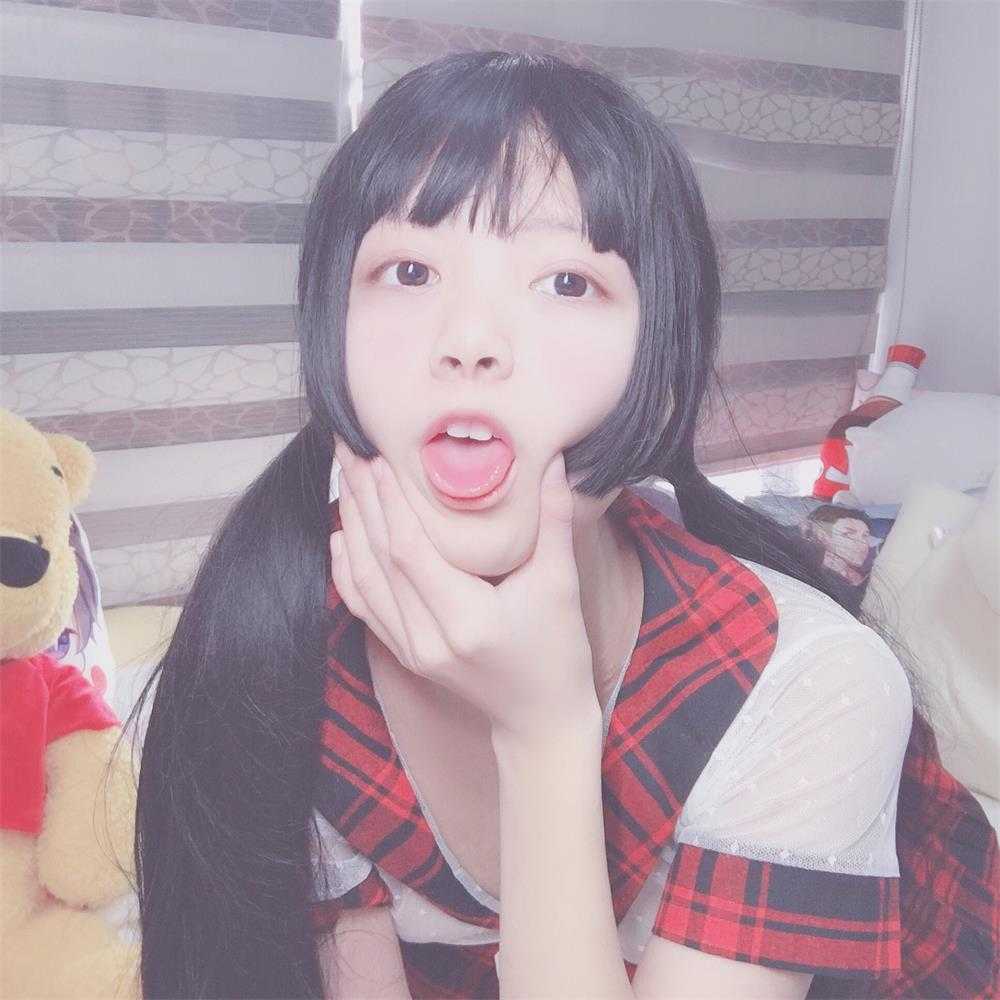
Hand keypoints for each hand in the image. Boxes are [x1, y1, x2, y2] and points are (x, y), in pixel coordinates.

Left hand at [331, 439, 599, 743]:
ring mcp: (412, 650)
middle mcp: (428, 638)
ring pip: (365, 581)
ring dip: (352, 527)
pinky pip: (365, 606)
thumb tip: (555, 460)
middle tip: (350, 449)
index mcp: (467, 621)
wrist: (541, 719)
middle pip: (380, 560)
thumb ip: (555, 521)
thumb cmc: (558, 654)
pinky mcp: (406, 655)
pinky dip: (348, 569)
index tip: (381, 456)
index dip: (392, 502)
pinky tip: (343, 536)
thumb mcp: (562, 585)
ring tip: (347, 479)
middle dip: (363, 500)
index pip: (412, 551)